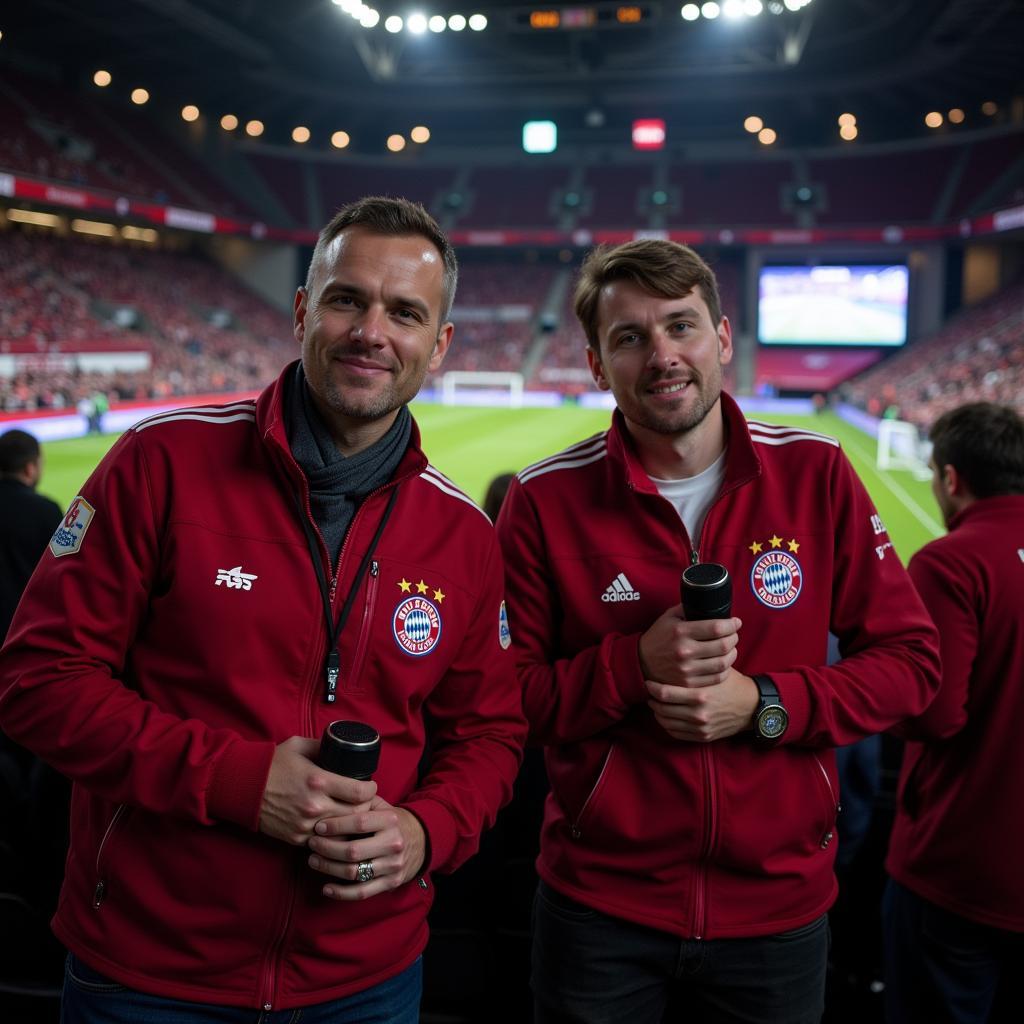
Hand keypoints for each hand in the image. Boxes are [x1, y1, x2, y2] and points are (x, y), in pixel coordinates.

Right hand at [258, 736, 376, 845]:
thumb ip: (322, 746)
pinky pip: (324, 840)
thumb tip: (342, 747)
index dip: (371, 789)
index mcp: (319, 780)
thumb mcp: (298, 745)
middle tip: (363, 801)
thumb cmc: (271, 764)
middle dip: (364, 807)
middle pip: (356, 814)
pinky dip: (331, 834)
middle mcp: (315, 805)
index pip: (361, 792)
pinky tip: (333, 826)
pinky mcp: (297, 838)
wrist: (241, 787)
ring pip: (343, 831)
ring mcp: (306, 825)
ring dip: (350, 823)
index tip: (369, 786)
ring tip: (351, 814)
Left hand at [306, 797, 426, 900]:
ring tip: (314, 861)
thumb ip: (362, 802)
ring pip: (354, 872)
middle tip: (311, 844)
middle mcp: (393, 843)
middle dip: (327, 848)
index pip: (359, 823)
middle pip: (353, 851)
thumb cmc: (393, 821)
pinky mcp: (390, 883)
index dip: (336, 826)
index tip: (318, 827)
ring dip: (329, 869)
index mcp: (390, 820)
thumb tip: (332, 797)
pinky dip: (341, 893)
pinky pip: (362, 892)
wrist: (422, 840)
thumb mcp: (383, 806)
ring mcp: (392, 865)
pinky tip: (326, 888)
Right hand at [639, 606, 740, 687]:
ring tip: (731, 648)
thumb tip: (707, 602)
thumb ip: (686, 609)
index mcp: (681, 631)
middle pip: (723, 645)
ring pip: (722, 663)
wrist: (640, 662)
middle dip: (734, 638)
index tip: (736, 622)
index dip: (732, 624)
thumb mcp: (668, 618)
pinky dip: (725, 670)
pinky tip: (724, 663)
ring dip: (732, 654)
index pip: (716, 627)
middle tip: (734, 634)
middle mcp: (684, 650)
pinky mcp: (688, 683)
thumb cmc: (657, 637)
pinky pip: (716, 678)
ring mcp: (687, 669)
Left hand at [645, 669, 758, 742]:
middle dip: (652, 700)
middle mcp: (698, 713)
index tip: (648, 681)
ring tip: (656, 703)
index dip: (652, 688)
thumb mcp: (717, 671)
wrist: (752, 707)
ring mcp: (700, 727)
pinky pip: (675, 733)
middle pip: (662, 709)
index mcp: (700, 695)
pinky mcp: (702, 736)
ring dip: (657, 713)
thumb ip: (697, 665)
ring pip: (666, 722)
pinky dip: (667, 725)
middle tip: (650, 692)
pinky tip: (666, 715)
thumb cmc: (732, 684)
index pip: (665, 694)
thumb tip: (676, 650)